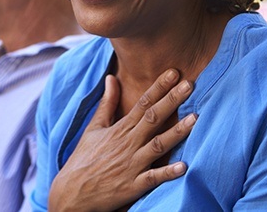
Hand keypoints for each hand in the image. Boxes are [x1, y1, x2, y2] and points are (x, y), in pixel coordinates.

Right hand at [48, 69, 195, 211]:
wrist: (72, 193)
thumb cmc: (84, 158)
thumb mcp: (94, 127)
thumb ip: (107, 103)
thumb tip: (111, 77)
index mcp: (120, 128)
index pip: (143, 103)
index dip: (159, 87)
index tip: (174, 72)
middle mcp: (128, 143)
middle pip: (153, 118)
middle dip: (172, 100)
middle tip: (190, 84)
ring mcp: (132, 165)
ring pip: (158, 145)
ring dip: (176, 132)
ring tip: (195, 119)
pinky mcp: (133, 186)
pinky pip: (153, 178)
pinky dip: (167, 173)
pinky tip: (183, 166)